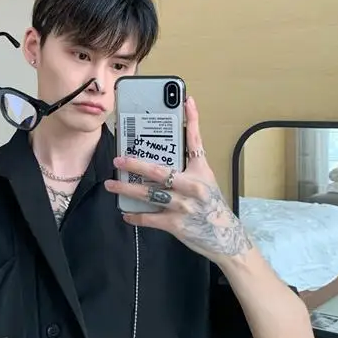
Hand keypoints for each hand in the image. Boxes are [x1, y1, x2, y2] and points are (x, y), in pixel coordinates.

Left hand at [104, 96, 252, 263]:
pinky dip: (136, 216)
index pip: (195, 141)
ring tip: (111, 185)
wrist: (226, 237)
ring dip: (127, 189)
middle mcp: (193, 186)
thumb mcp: (206, 182)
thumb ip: (188, 169)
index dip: (192, 120)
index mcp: (201, 172)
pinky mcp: (177, 224)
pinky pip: (150, 219)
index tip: (186, 100)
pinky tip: (125, 213)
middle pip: (160, 171)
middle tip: (118, 159)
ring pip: (149, 194)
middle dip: (135, 164)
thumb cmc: (212, 208)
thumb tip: (163, 157)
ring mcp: (184, 206)